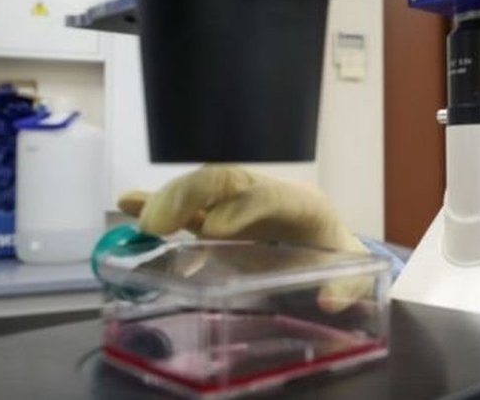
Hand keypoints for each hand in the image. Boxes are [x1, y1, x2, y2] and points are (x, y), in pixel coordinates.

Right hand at [117, 165, 370, 311]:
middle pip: (231, 180)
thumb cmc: (335, 259)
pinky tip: (128, 204)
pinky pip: (187, 205)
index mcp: (305, 207)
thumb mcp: (351, 275)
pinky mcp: (216, 214)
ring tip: (142, 222)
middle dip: (194, 195)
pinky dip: (157, 202)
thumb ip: (346, 288)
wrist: (328, 246)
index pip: (273, 196)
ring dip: (171, 199)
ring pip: (204, 188)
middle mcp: (268, 195)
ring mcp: (240, 202)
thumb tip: (328, 299)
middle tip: (160, 223)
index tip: (212, 230)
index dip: (243, 208)